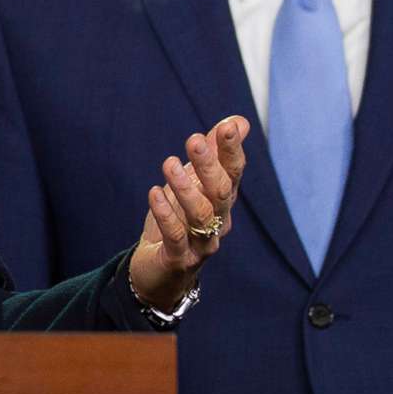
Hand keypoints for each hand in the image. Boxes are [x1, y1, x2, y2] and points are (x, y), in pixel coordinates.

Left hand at [128, 116, 249, 311]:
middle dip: (209, 165)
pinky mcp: (179, 259)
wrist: (160, 273)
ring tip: (169, 163)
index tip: (228, 126)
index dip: (232, 150)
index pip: (234, 172)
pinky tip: (154, 192)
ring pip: (200, 214)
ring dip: (185, 188)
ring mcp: (201, 243)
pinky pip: (175, 235)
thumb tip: (238, 121)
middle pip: (219, 191)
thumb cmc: (178, 221)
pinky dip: (165, 214)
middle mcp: (219, 220)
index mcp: (223, 200)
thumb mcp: (193, 184)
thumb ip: (214, 153)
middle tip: (194, 139)